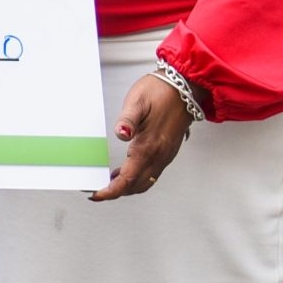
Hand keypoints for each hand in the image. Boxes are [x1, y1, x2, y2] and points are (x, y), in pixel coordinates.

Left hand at [89, 75, 193, 200]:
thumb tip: (120, 133)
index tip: (96, 194)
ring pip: (145, 182)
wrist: (186, 87)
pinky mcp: (167, 151)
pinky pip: (151, 173)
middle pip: (136, 185)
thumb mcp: (138, 101)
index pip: (128, 179)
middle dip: (116, 192)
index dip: (111, 190)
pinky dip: (136, 178)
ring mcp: (165, 155)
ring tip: (107, 183)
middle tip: (97, 190)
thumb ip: (127, 120)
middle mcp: (160, 155)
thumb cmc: (161, 92)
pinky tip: (124, 171)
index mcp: (149, 146)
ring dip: (127, 187)